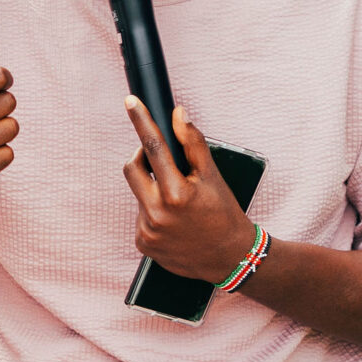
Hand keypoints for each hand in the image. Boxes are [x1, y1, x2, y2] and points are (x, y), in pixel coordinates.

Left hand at [121, 99, 255, 282]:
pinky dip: (153, 212)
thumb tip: (178, 115)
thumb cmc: (224, 214)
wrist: (230, 258)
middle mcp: (157, 213)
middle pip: (132, 169)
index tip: (131, 102)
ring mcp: (148, 231)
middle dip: (143, 159)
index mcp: (177, 193)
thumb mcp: (214, 177)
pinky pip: (140, 217)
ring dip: (152, 190)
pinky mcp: (143, 244)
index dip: (141, 121)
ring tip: (178, 202)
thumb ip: (193, 144)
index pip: (153, 147)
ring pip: (138, 194)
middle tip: (161, 161)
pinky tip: (174, 221)